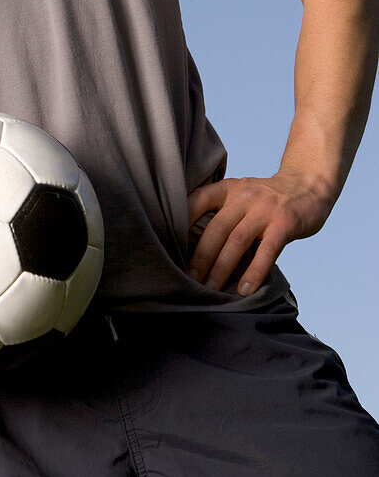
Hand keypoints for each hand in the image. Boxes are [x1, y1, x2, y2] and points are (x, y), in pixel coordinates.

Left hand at [186, 170, 333, 295]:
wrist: (307, 185)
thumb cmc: (267, 198)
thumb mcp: (241, 194)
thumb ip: (223, 212)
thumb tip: (195, 246)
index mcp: (228, 189)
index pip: (197, 200)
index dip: (180, 221)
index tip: (169, 245)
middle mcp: (243, 196)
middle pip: (216, 229)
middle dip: (200, 257)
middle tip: (188, 280)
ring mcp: (264, 210)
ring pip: (237, 242)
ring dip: (222, 269)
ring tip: (211, 290)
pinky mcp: (284, 224)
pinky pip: (266, 252)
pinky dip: (253, 273)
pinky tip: (244, 290)